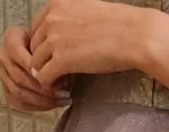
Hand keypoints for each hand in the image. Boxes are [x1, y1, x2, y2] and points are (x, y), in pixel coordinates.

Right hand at [0, 24, 68, 110]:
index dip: (32, 66)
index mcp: (11, 37)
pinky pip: (19, 103)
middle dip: (41, 88)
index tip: (51, 75)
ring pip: (18, 92)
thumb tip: (60, 80)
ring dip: (41, 100)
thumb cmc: (49, 44)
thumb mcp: (51, 42)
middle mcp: (3, 55)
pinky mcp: (7, 90)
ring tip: (60, 100)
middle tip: (61, 93)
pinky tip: (53, 105)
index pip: (16, 53)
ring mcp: (3, 74)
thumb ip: (51, 55)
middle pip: (18, 76)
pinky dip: (37, 106)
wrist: (44, 50)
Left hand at [28, 0, 150, 84]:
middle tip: (59, 71)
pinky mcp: (62, 60)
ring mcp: (55, 40)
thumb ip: (70, 17)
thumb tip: (67, 33)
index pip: (36, 28)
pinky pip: (44, 77)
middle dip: (43, 61)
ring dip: (46, 74)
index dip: (44, 45)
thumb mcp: (87, 9)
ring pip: (35, 63)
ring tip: (62, 80)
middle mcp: (52, 20)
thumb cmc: (119, 24)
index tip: (56, 55)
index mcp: (57, 5)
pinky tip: (62, 86)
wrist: (135, 36)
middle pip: (33, 47)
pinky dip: (50, 85)